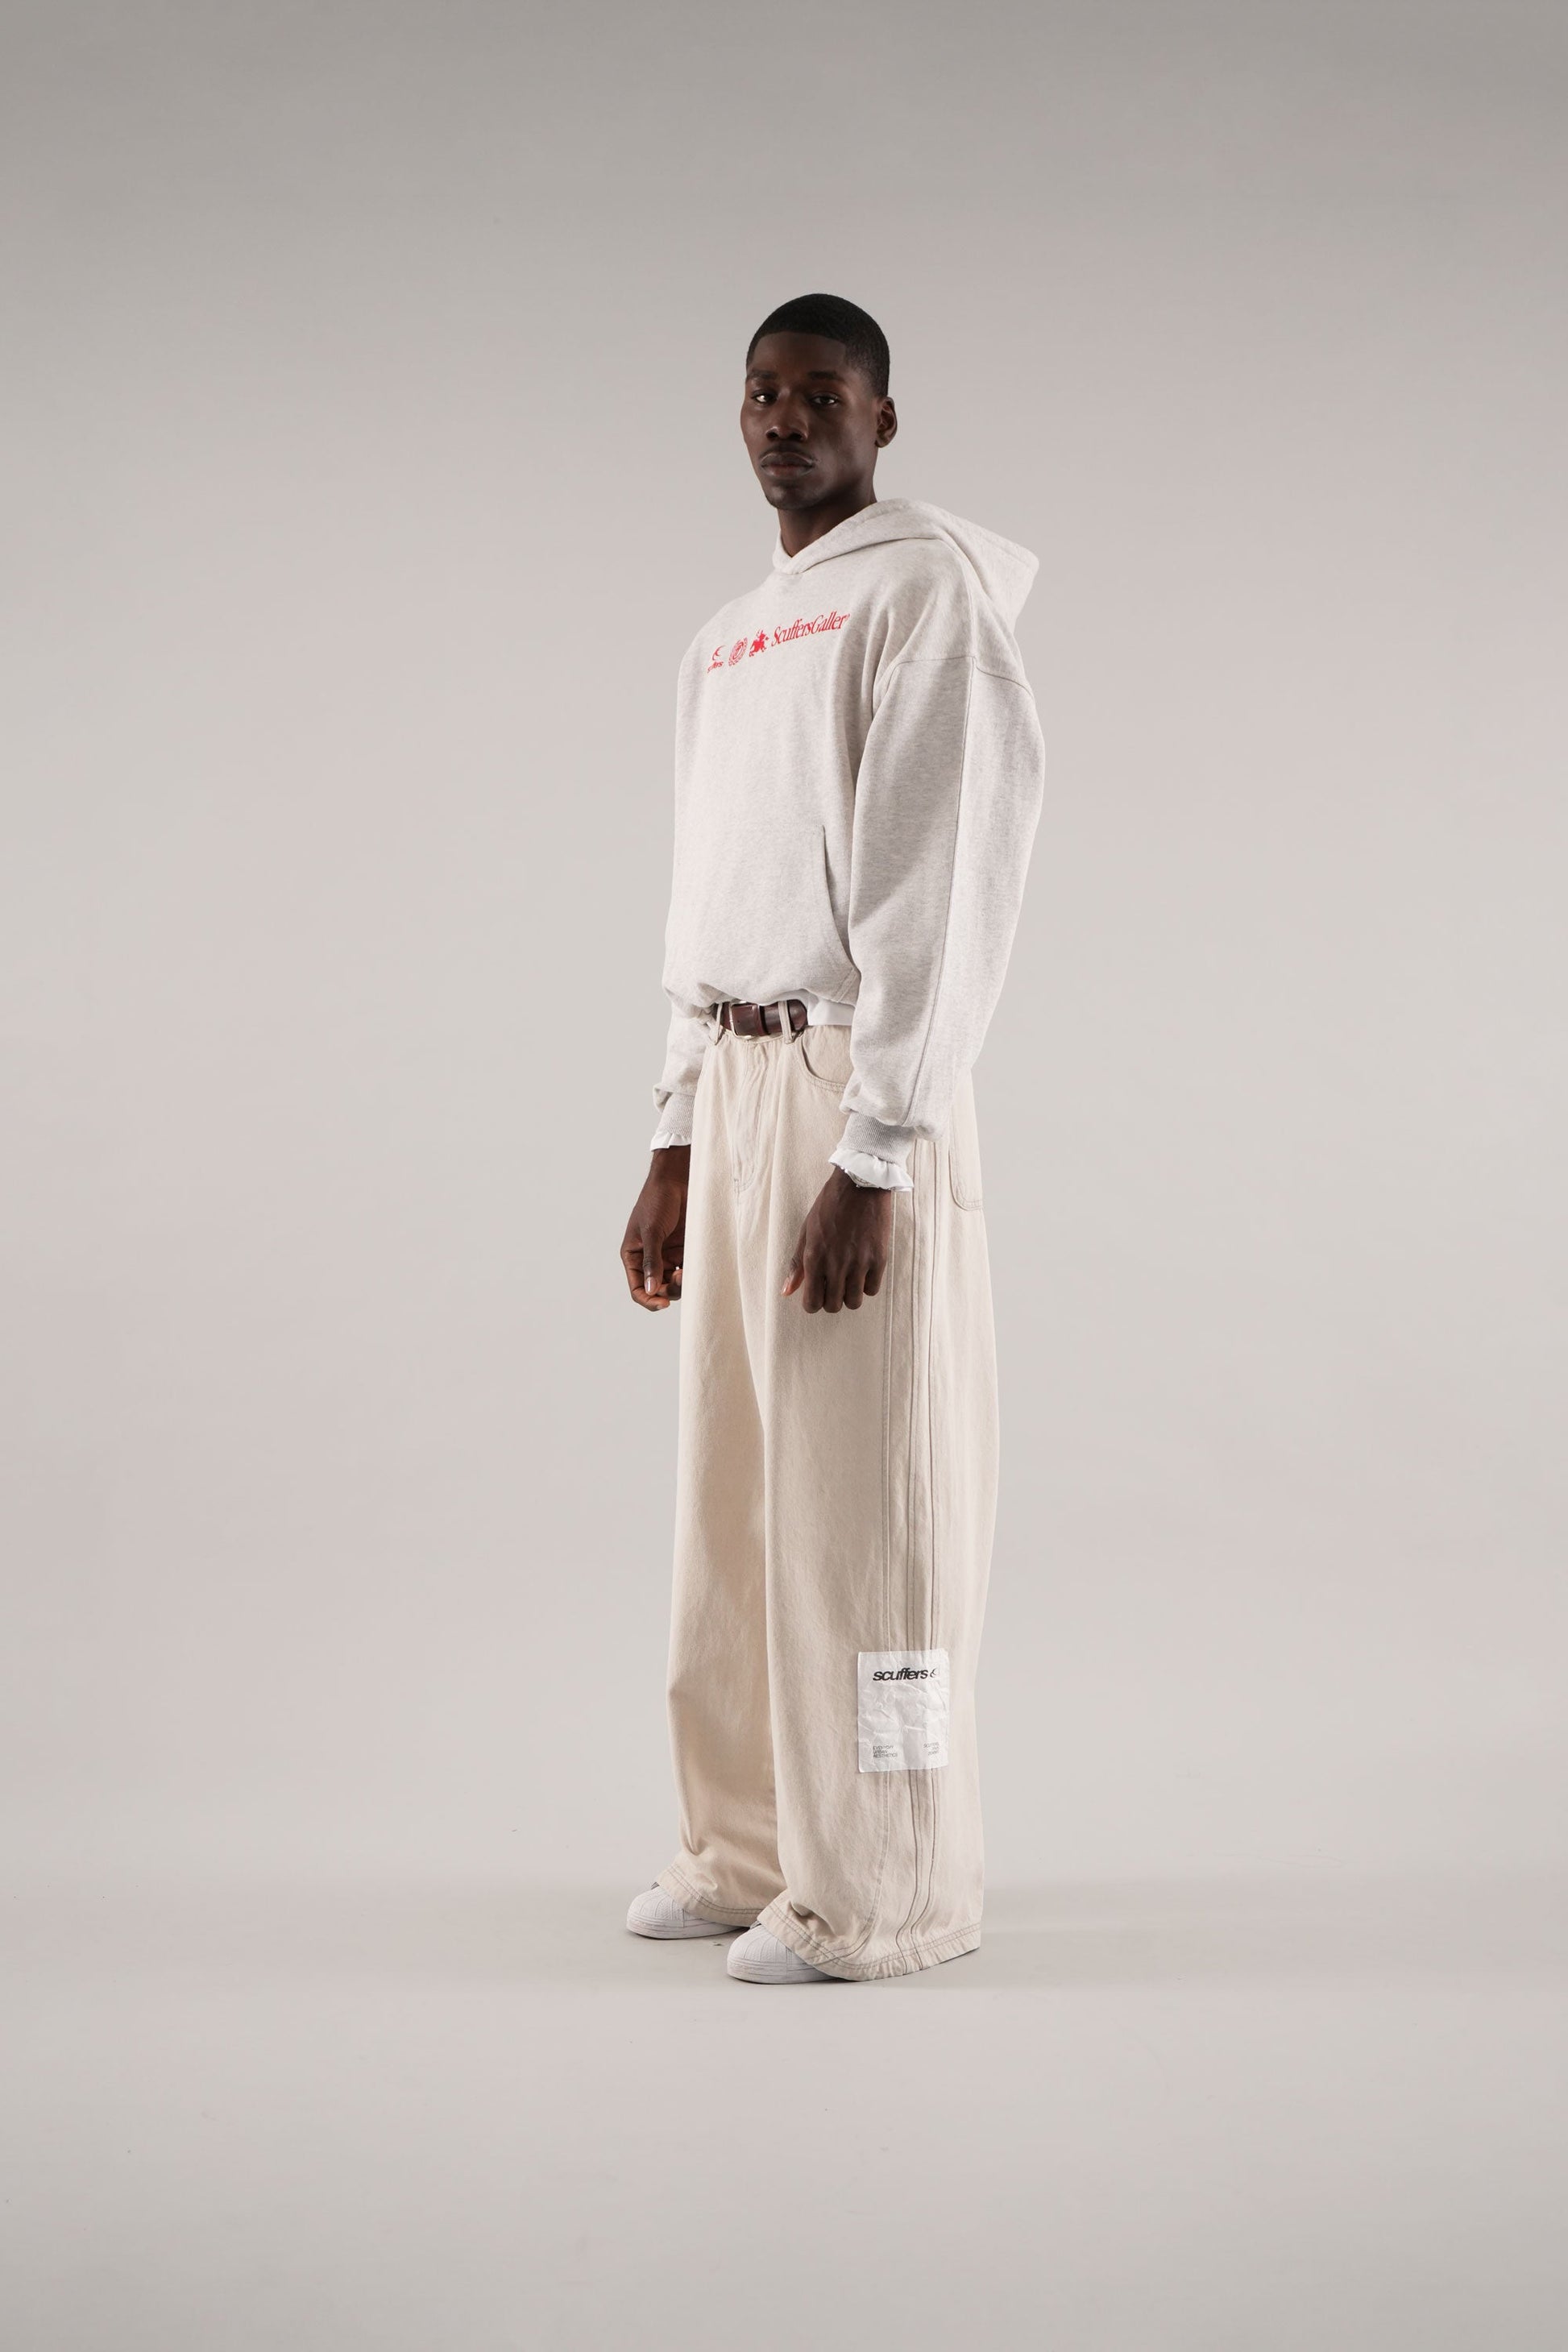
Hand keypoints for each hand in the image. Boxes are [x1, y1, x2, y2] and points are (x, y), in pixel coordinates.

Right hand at [621, 1147, 689, 1309]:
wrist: (678, 1178)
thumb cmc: (657, 1200)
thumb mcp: (652, 1231)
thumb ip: (652, 1261)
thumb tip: (651, 1289)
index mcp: (633, 1255)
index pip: (637, 1288)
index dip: (649, 1299)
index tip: (663, 1304)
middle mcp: (650, 1259)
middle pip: (659, 1288)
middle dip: (670, 1290)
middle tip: (683, 1278)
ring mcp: (668, 1254)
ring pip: (675, 1281)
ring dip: (683, 1282)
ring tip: (690, 1271)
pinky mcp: (685, 1249)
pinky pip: (689, 1269)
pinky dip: (693, 1272)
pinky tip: (697, 1266)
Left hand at [782, 1168, 893, 1313]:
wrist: (860, 1184)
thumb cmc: (829, 1206)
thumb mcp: (806, 1231)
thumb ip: (797, 1264)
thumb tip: (787, 1291)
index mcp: (814, 1258)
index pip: (812, 1303)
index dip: (813, 1303)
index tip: (817, 1294)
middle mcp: (836, 1264)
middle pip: (833, 1306)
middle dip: (831, 1300)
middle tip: (832, 1286)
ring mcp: (859, 1263)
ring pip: (854, 1302)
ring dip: (849, 1295)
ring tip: (848, 1278)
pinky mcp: (879, 1258)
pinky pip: (872, 1289)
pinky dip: (867, 1284)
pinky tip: (862, 1270)